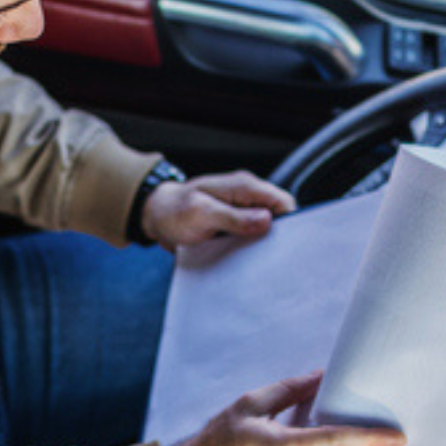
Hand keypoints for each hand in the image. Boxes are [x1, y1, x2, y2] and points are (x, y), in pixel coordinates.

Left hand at [140, 171, 296, 249]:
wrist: (155, 217)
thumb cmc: (174, 211)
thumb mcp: (202, 214)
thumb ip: (234, 218)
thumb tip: (266, 220)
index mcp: (243, 187)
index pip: (282, 201)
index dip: (290, 221)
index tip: (286, 243)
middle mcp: (246, 197)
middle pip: (279, 216)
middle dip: (278, 235)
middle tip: (270, 255)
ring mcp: (241, 212)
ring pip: (267, 229)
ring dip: (264, 244)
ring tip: (256, 259)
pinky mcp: (235, 226)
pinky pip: (253, 237)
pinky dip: (252, 248)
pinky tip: (246, 259)